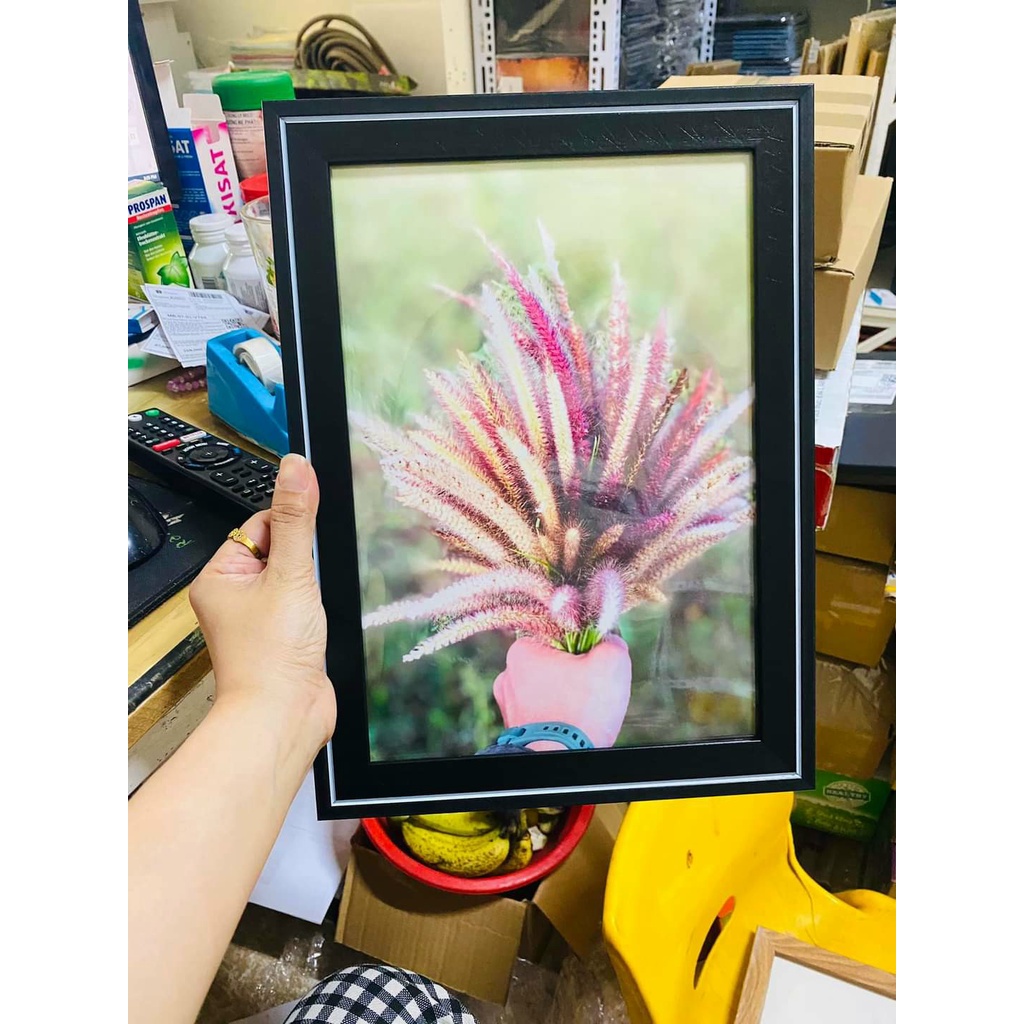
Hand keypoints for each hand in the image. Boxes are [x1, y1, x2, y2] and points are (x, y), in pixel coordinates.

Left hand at [189, 454, 335, 749]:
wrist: (285, 716)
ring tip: (306, 616)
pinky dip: (317, 611)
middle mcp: (234, 596)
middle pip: (281, 551)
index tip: (300, 553)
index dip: (288, 532)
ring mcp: (257, 619)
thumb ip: (297, 518)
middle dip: (303, 566)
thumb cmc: (272, 656)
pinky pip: (304, 605)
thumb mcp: (290, 574)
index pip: (260, 525)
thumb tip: (296, 466)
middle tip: (303, 591)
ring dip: (312, 590)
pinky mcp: (281, 637)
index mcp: (219, 576)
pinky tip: (315, 629)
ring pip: (296, 579)